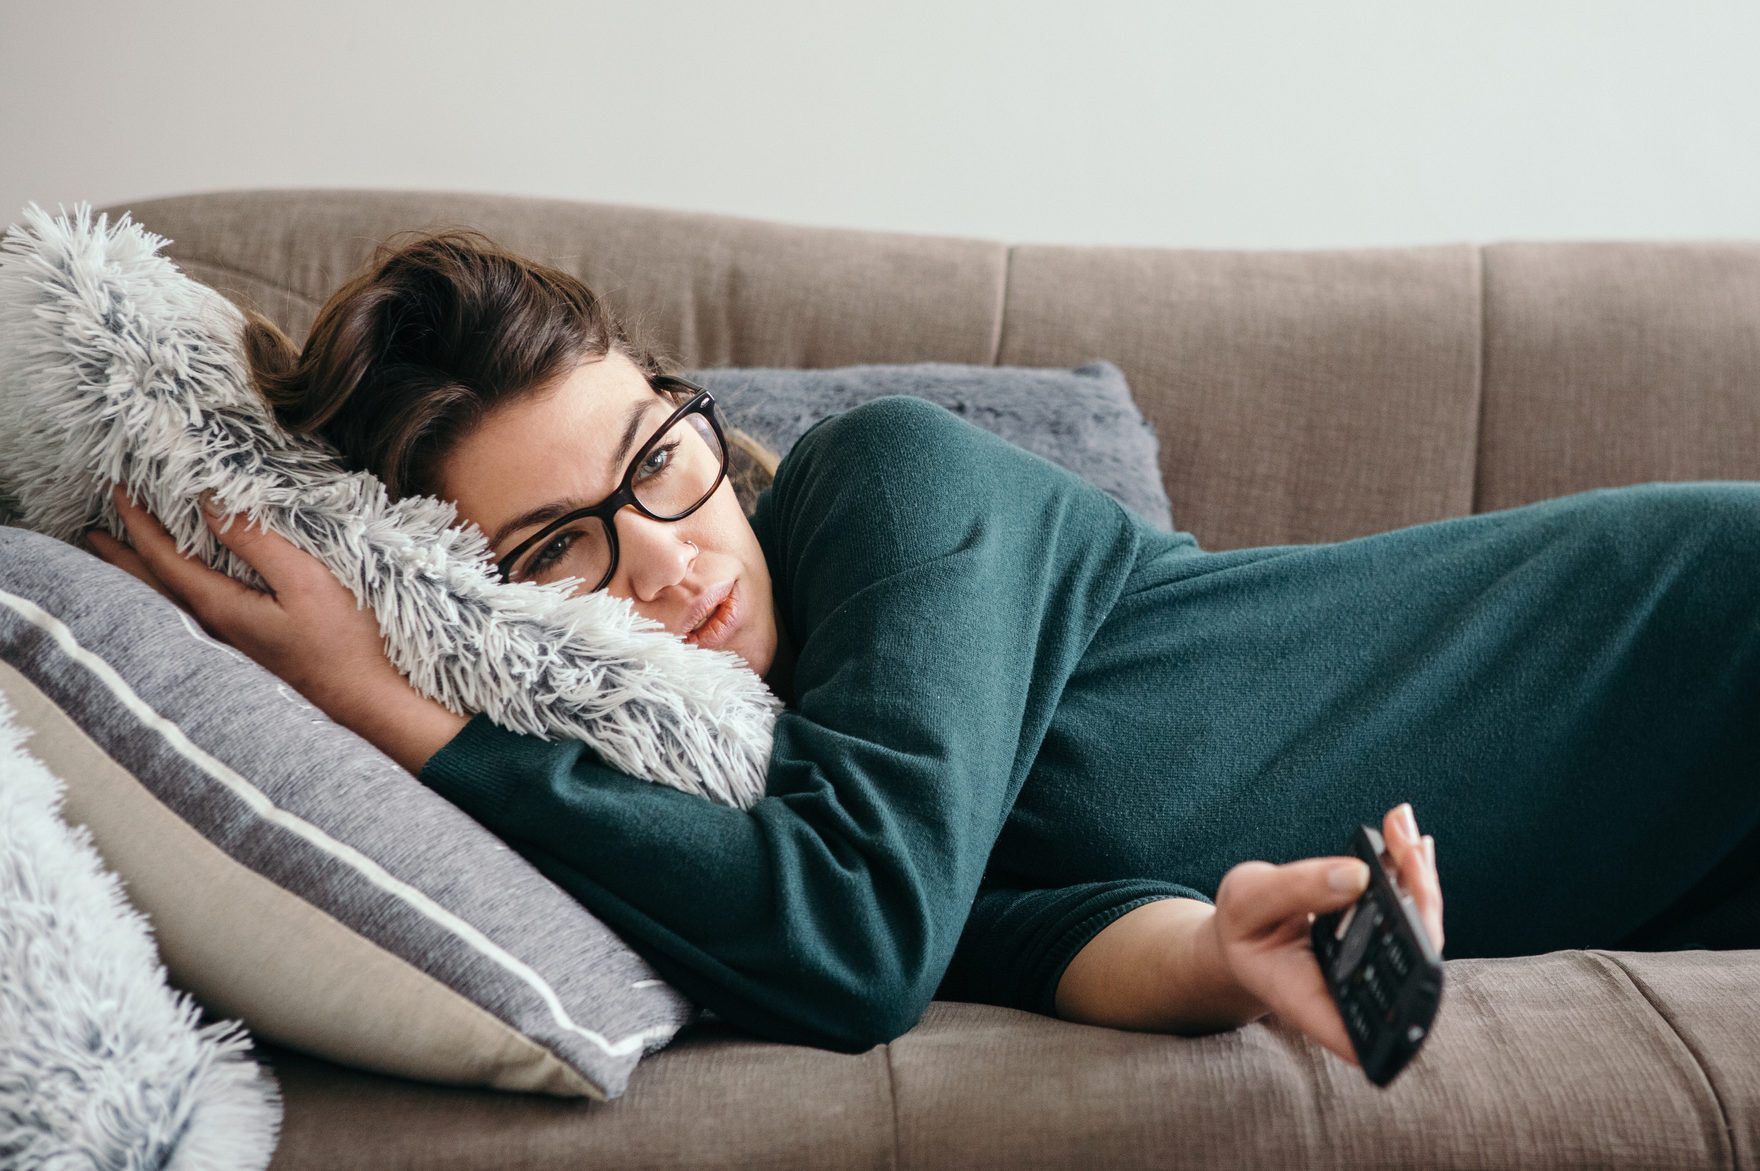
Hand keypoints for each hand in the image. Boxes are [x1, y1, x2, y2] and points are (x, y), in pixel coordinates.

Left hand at [85, 483, 418, 730]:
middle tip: (96, 532)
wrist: (366, 702)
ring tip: (123, 562)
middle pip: (152, 587)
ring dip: (141, 579)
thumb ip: (256, 540)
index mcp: (220, 607)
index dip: (139, 523)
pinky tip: (180, 597)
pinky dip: (169, 596)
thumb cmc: (343, 642)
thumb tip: (210, 503)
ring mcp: (228, 647)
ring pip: (166, 605)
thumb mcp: (305, 580)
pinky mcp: (248, 654)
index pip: (163, 558)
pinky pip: (190, 616)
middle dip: (123, 556)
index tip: (117, 489)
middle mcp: (213, 630)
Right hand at [1208, 802, 1443, 1066]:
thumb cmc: (1242, 926)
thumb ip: (1294, 890)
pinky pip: (1411, 911)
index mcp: (1312, 1004)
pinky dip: (1408, 870)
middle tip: (1407, 851)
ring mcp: (1377, 970)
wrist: (1246, 927)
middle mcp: (1356, 996)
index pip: (1368, 1035)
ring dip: (1418, 876)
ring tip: (1401, 825)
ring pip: (1421, 933)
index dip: (1404, 1009)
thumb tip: (1360, 876)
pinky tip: (1404, 834)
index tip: (1419, 954)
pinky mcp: (1386, 940)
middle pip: (1412, 967)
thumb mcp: (1247, 902)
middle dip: (1419, 902)